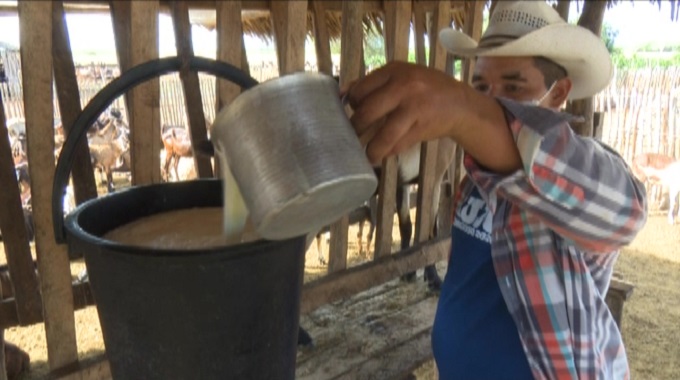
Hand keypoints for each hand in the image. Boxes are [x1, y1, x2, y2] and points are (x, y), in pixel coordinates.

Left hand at [342, 61, 519, 172]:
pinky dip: (387, 152)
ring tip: (367, 154)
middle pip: (367, 112)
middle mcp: (404, 86)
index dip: (352, 104)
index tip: (352, 112)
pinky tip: (382, 154)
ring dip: (371, 149)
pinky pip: (397, 145)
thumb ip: (375, 82)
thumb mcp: (402, 76)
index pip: (360, 89)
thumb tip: (343, 93)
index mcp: (395, 70)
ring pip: (383, 134)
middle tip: (353, 136)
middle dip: (356, 128)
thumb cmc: (426, 89)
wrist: (460, 105)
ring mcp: (414, 108)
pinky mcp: (421, 128)